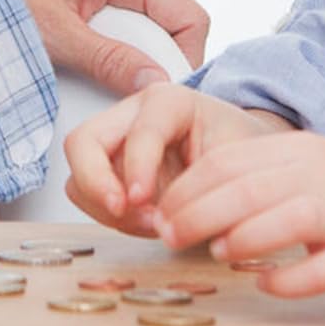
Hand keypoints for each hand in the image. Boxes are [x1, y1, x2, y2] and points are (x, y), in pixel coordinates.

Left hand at [0, 0, 209, 94]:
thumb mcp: (55, 32)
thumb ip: (109, 59)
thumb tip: (157, 86)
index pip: (190, 19)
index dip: (183, 60)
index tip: (158, 92)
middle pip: (164, 21)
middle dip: (147, 57)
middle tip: (115, 86)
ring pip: (136, 17)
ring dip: (120, 47)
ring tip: (85, 67)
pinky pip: (109, 9)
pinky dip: (98, 33)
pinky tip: (70, 48)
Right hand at [64, 83, 279, 233]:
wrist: (246, 162)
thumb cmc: (245, 154)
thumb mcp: (242, 162)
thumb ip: (211, 185)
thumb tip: (179, 221)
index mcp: (169, 101)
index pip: (140, 130)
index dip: (138, 166)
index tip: (143, 200)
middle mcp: (131, 116)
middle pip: (84, 140)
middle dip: (94, 180)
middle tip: (119, 210)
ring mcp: (115, 144)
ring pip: (78, 171)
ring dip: (102, 203)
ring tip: (147, 223)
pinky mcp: (109, 172)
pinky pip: (86, 194)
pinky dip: (107, 214)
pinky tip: (142, 222)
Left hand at [156, 132, 324, 295]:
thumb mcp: (300, 165)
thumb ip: (249, 177)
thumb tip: (181, 204)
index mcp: (294, 152)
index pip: (225, 163)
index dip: (184, 190)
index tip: (158, 213)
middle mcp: (320, 178)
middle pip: (249, 189)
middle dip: (197, 214)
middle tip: (168, 236)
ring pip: (290, 219)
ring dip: (244, 238)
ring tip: (217, 253)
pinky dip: (290, 279)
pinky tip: (266, 282)